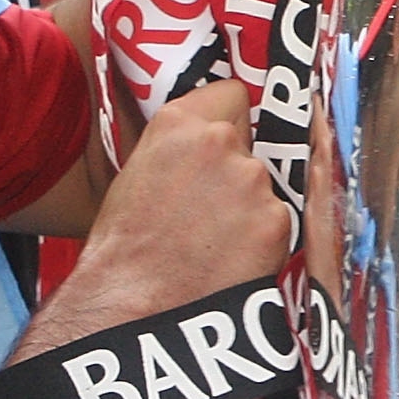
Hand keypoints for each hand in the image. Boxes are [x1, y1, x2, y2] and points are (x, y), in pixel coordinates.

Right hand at [67, 79, 291, 327]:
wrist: (134, 303)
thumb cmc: (122, 247)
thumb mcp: (137, 172)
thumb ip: (177, 148)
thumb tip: (201, 149)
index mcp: (178, 122)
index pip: (232, 95)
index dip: (227, 122)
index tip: (222, 143)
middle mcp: (219, 141)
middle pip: (248, 145)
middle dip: (235, 171)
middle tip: (206, 210)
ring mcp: (251, 179)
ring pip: (262, 186)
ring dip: (248, 207)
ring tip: (212, 242)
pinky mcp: (275, 219)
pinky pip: (275, 222)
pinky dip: (260, 240)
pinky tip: (229, 260)